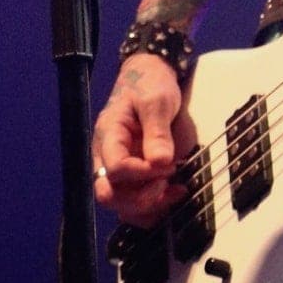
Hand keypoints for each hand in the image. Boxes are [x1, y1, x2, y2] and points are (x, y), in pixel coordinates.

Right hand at [92, 53, 195, 227]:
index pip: (115, 169)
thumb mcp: (156, 101)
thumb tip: (161, 162)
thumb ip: (157, 131)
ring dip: (148, 206)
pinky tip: (174, 194)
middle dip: (141, 197)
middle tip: (168, 181)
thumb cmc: (149, 84)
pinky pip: (134, 203)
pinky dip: (153, 207)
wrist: (151, 75)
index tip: (168, 163)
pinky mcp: (133, 175)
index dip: (142, 173)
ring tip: (175, 191)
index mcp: (108, 136)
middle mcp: (107, 157)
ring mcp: (119, 169)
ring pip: (121, 205)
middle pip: (110, 195)